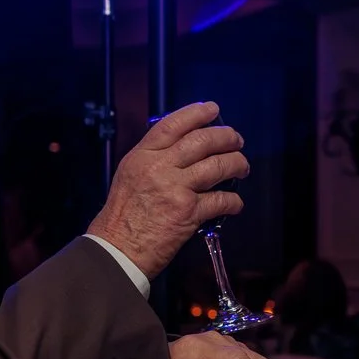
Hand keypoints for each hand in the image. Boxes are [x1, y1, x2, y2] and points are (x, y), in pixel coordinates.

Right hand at [88, 102, 249, 279]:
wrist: (117, 249)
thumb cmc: (123, 216)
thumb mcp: (130, 174)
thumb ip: (153, 158)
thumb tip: (182, 147)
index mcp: (142, 156)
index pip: (173, 124)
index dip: (197, 113)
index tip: (212, 109)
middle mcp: (159, 168)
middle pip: (202, 141)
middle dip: (226, 137)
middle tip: (236, 140)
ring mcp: (175, 189)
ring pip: (217, 166)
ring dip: (236, 164)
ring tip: (242, 166)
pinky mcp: (188, 213)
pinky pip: (220, 200)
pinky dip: (234, 200)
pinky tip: (235, 202)